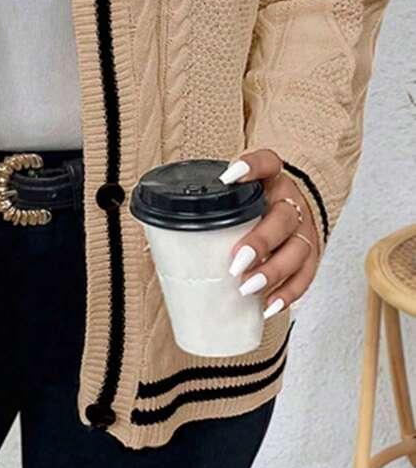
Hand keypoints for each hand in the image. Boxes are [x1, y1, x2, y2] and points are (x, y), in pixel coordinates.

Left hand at [218, 147, 318, 319]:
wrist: (290, 205)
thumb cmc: (253, 203)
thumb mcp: (234, 194)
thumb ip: (206, 206)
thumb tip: (154, 240)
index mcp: (271, 178)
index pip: (267, 162)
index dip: (250, 167)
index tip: (228, 178)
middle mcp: (291, 201)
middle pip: (283, 218)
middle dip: (261, 241)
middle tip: (236, 261)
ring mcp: (304, 228)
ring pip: (298, 250)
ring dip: (273, 271)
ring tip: (248, 287)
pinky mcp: (311, 254)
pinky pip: (306, 275)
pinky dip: (288, 293)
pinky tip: (267, 305)